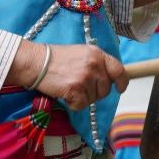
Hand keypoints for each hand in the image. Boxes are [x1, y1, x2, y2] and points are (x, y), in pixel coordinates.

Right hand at [7, 41, 127, 110]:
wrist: (36, 62)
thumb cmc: (55, 58)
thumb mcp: (81, 53)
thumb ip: (96, 63)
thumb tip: (107, 78)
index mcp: (97, 53)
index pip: (118, 69)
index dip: (122, 82)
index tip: (120, 88)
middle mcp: (94, 64)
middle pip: (105, 89)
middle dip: (95, 92)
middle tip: (79, 86)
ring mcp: (86, 77)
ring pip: (93, 99)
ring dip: (82, 97)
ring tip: (69, 86)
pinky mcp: (76, 90)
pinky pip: (82, 105)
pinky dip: (73, 104)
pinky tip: (65, 93)